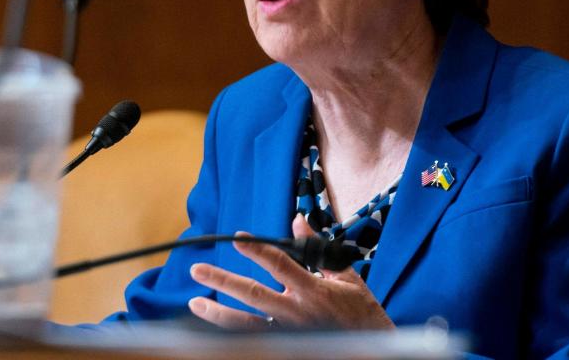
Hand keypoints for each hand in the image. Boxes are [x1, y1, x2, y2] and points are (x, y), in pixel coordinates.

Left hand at [188, 214, 394, 330]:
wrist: (374, 348)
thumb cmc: (362, 311)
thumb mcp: (345, 275)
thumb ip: (317, 249)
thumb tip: (298, 221)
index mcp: (313, 289)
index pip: (279, 264)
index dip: (256, 249)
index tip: (238, 238)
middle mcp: (297, 312)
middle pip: (252, 294)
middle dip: (222, 281)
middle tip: (197, 269)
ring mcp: (290, 333)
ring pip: (246, 324)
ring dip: (217, 314)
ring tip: (194, 304)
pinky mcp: (288, 345)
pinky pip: (255, 340)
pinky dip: (233, 334)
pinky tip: (213, 329)